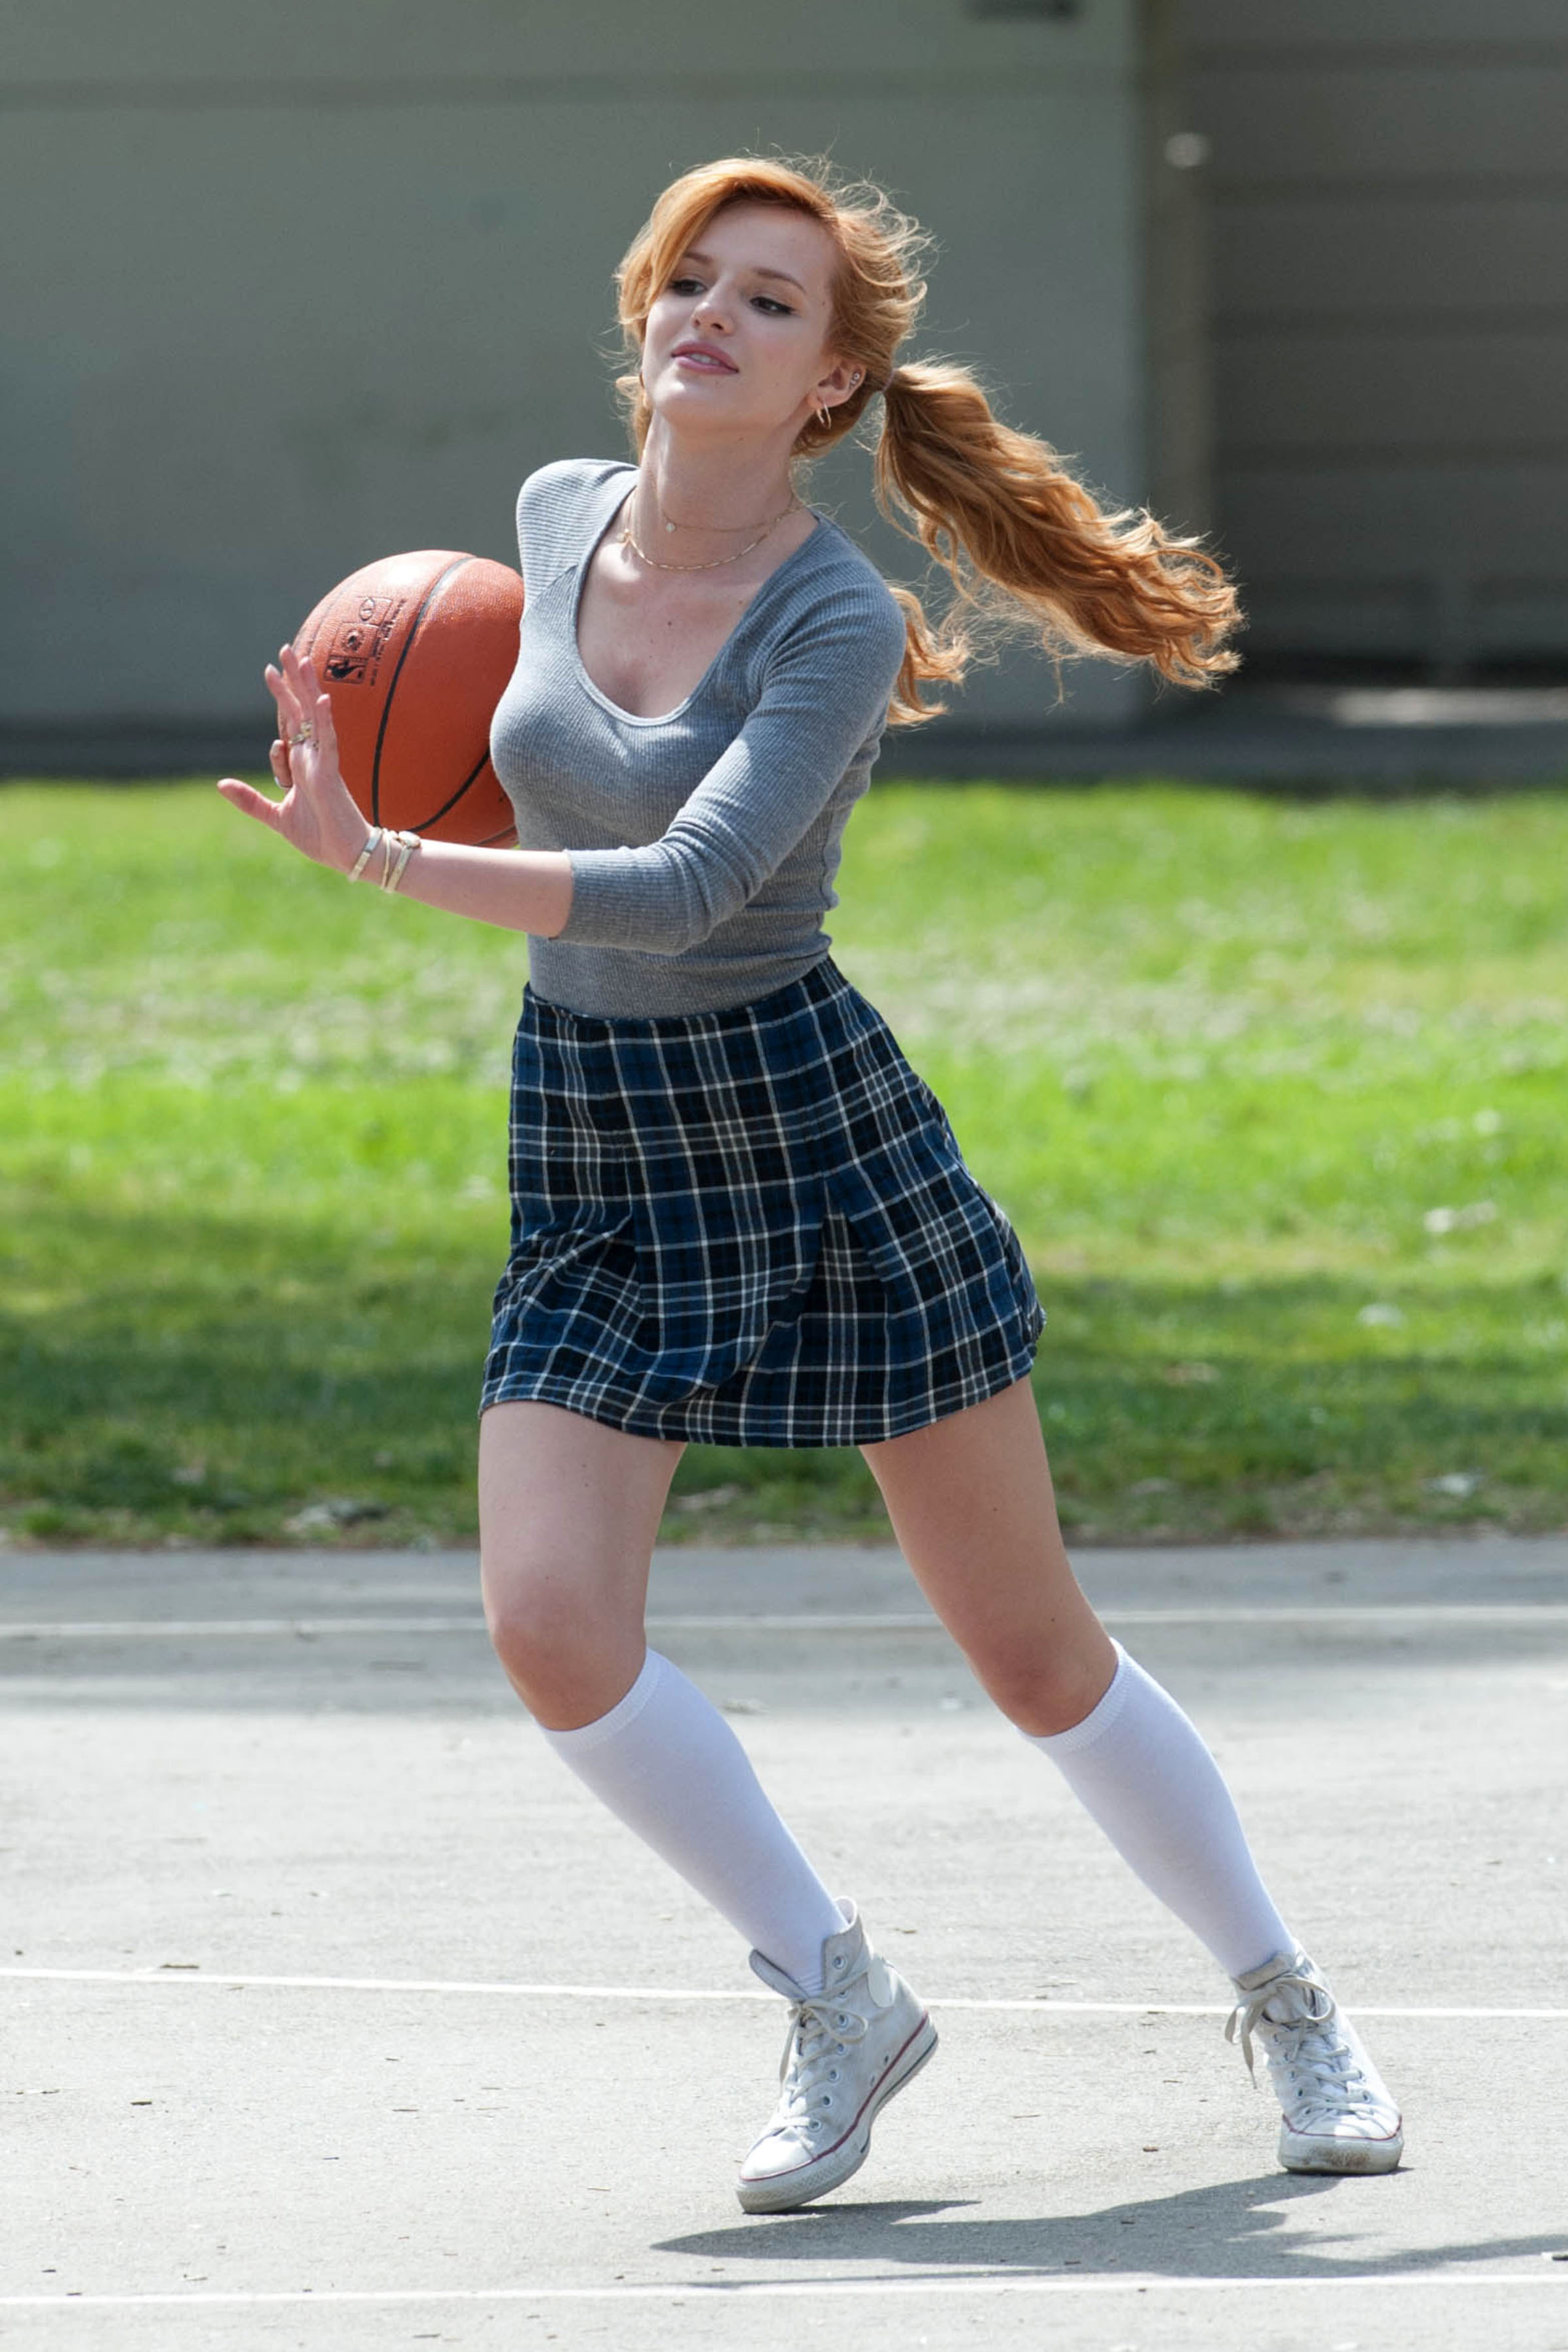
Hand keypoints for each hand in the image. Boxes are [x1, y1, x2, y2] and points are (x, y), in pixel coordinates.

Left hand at [216, 644, 372, 874]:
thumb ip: (250, 801)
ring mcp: (323, 763)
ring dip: (307, 688)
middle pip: (300, 711)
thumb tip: (221, 784)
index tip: (270, 673)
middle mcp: (312, 758)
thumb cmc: (319, 837)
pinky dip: (324, 721)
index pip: (288, 726)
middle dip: (292, 681)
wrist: (346, 857)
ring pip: (314, 718)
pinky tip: (321, 698)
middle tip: (284, 650)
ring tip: (301, 659)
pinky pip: (328, 743)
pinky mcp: (331, 775)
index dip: (280, 700)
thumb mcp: (275, 817)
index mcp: (301, 766)